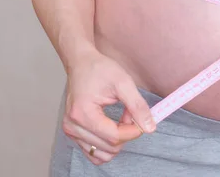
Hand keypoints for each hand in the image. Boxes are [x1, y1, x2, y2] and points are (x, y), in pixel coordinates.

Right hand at [62, 50, 155, 165]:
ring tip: (120, 120)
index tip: (143, 120)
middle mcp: (72, 126)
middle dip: (126, 134)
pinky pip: (93, 153)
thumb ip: (137, 106)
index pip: (114, 137)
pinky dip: (107, 145)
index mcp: (83, 113)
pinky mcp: (73, 133)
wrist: (82, 63)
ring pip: (102, 154)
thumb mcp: (124, 83)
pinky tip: (112, 127)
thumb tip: (149, 128)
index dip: (134, 131)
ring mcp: (70, 131)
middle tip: (130, 114)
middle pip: (109, 147)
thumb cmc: (100, 70)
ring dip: (117, 141)